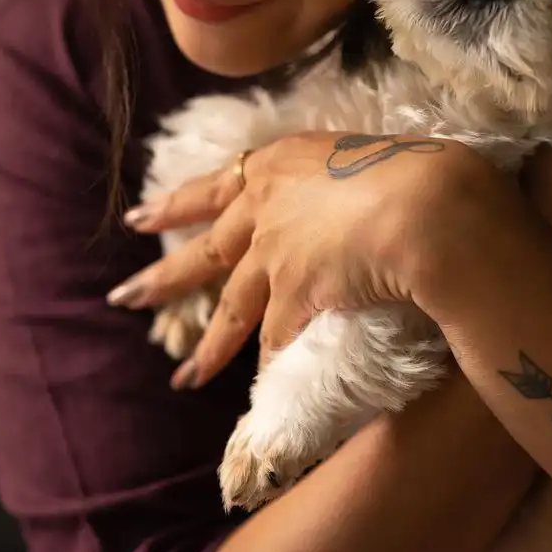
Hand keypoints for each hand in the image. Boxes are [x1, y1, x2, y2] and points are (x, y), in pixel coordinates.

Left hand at [110, 132, 496, 386]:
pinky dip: (273, 367)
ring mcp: (273, 256)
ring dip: (209, 347)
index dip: (176, 205)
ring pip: (232, 309)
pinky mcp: (293, 298)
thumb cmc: (417, 168)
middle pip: (205, 252)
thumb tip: (361, 194)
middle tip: (125, 297)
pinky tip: (262, 394)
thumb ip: (348, 179)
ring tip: (185, 378)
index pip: (215, 187)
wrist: (426, 207)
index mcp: (281, 163)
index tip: (140, 219)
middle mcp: (265, 208)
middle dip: (164, 279)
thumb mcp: (371, 157)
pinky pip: (278, 340)